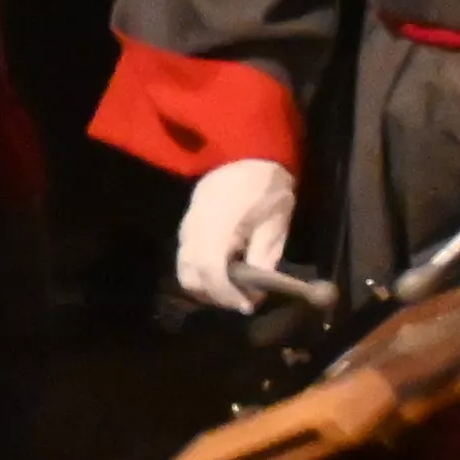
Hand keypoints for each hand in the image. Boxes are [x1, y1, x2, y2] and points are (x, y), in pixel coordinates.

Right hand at [172, 160, 296, 314]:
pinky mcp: (186, 227)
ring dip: (206, 286)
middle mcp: (194, 228)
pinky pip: (186, 258)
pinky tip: (225, 270)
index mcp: (218, 223)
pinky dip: (202, 273)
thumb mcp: (275, 224)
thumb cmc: (266, 187)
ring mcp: (186, 226)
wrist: (246, 153)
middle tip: (241, 300)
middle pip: (189, 276)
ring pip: (184, 270)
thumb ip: (263, 260)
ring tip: (233, 288)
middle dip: (214, 296)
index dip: (226, 294)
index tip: (246, 305)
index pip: (210, 268)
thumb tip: (256, 292)